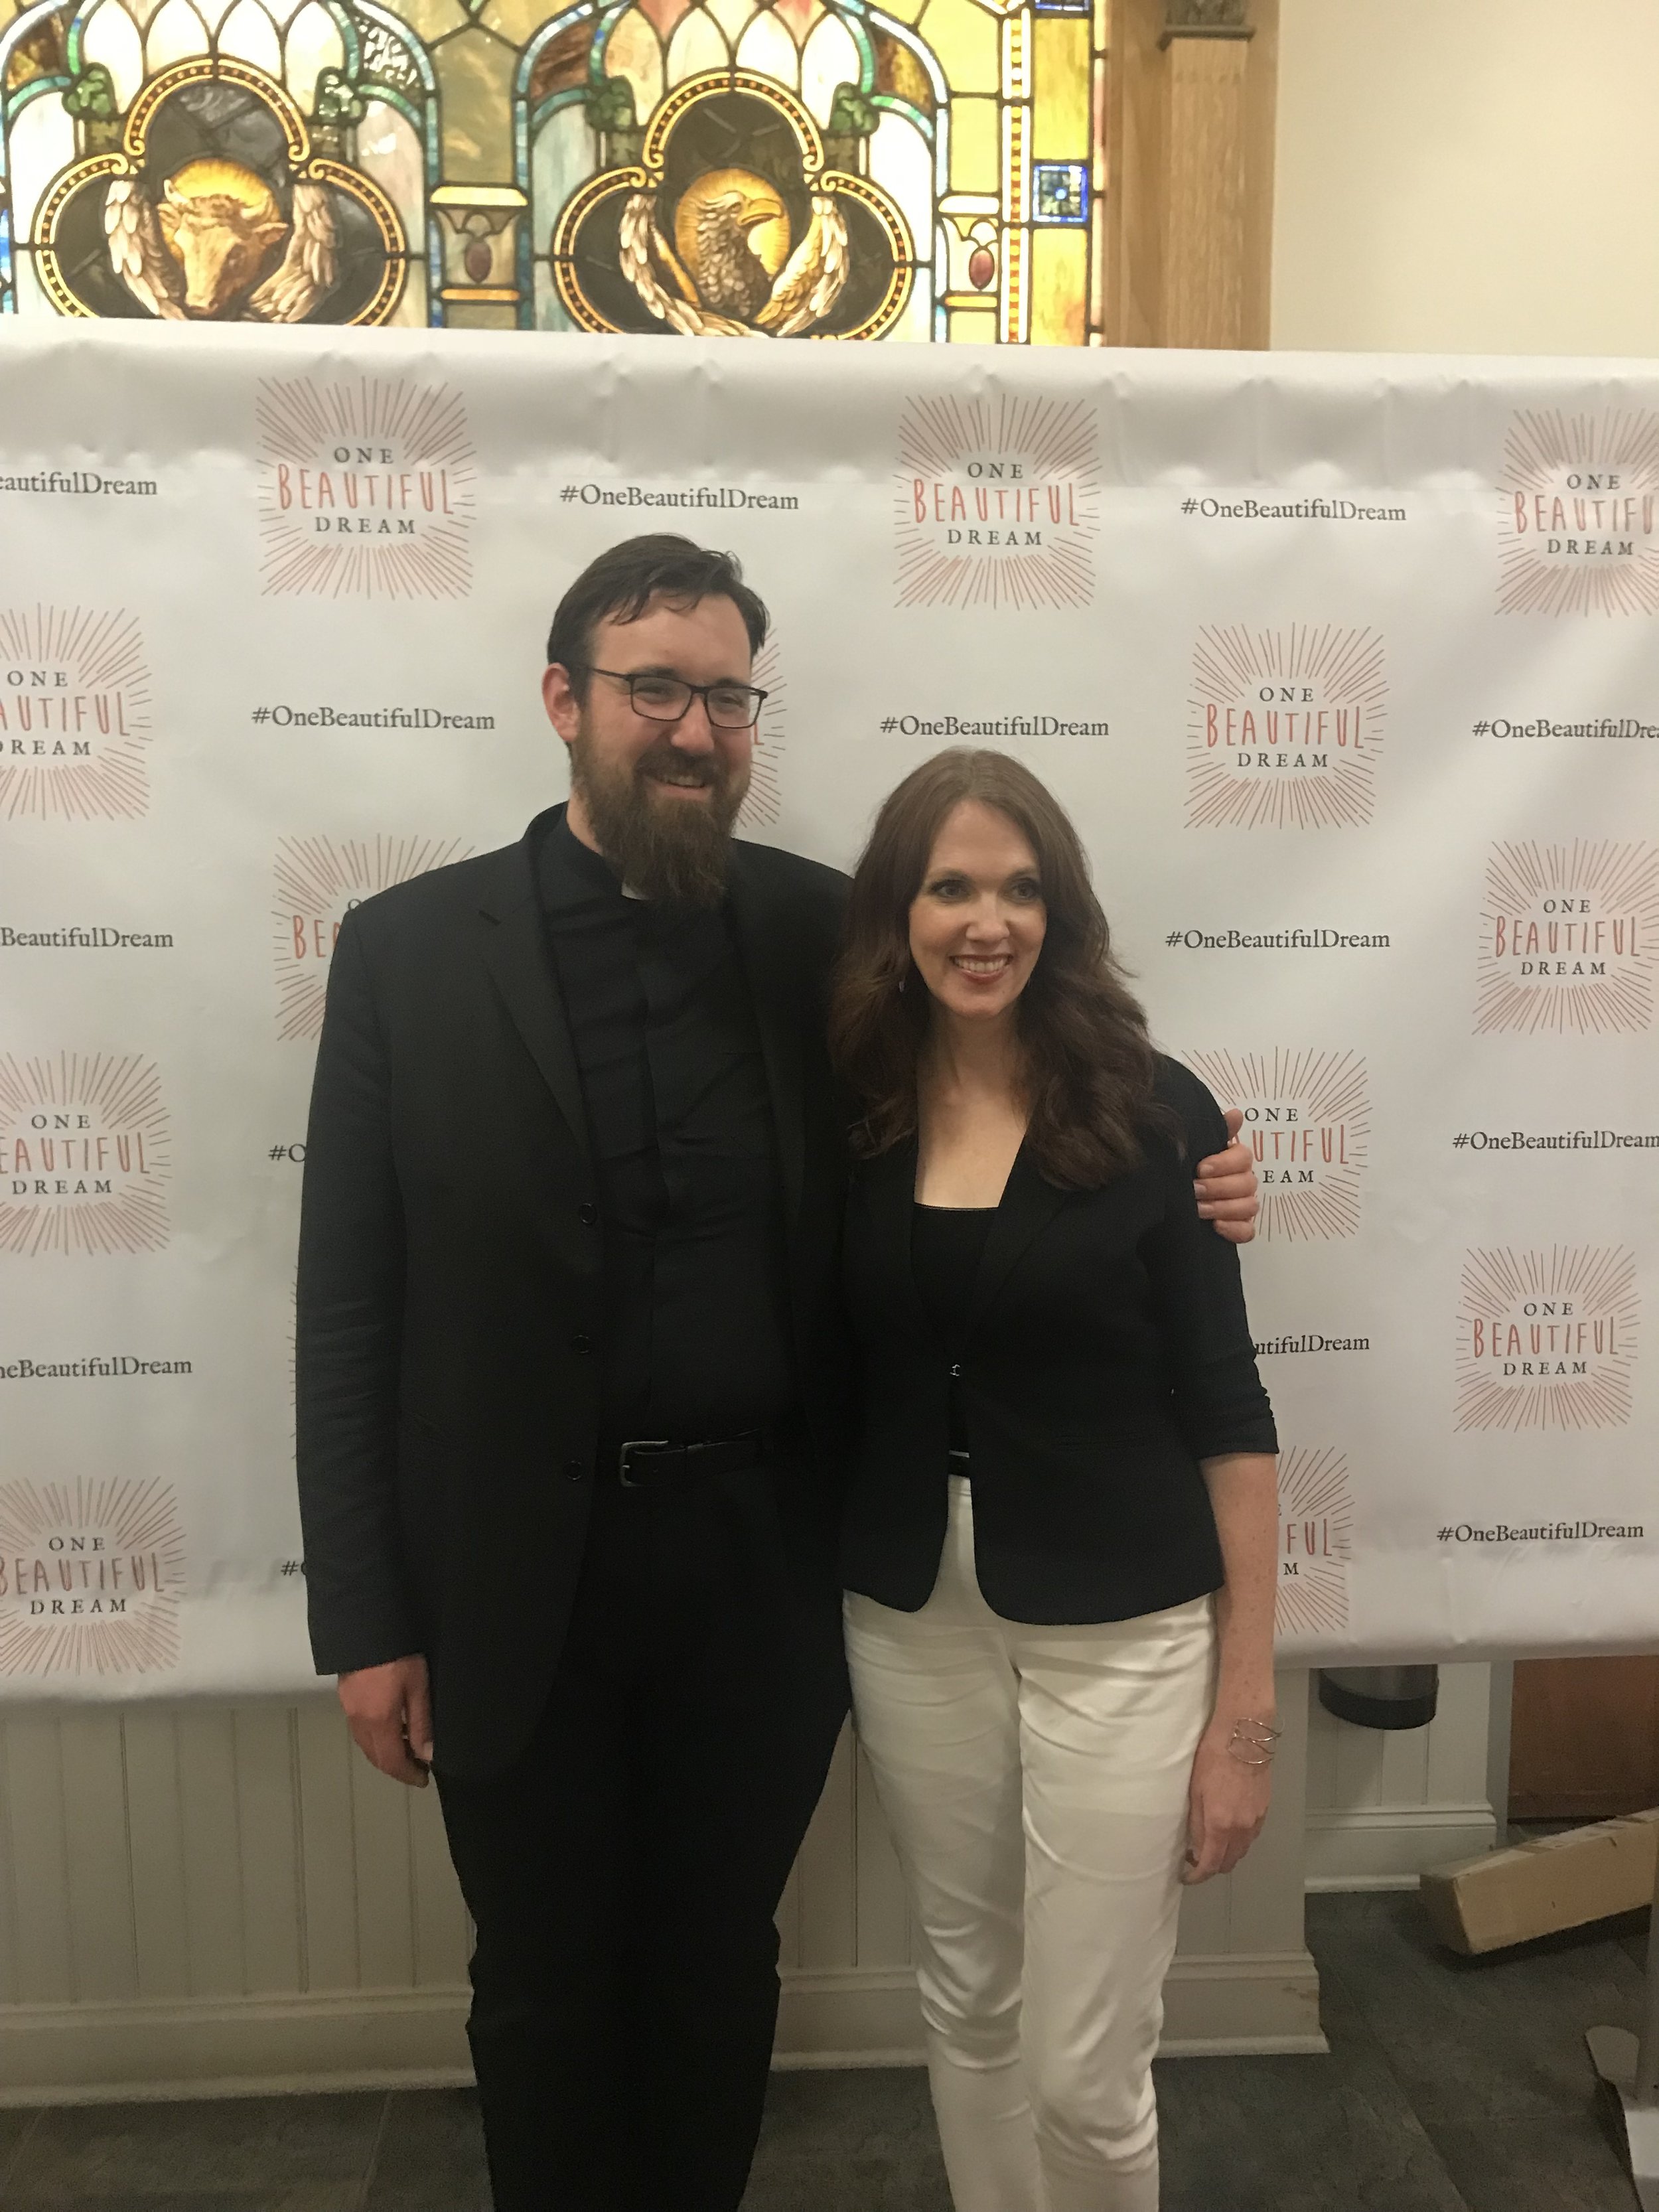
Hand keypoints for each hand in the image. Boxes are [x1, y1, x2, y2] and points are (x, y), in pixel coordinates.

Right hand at [338, 1653, 432, 1786]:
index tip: (423, 1780)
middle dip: (396, 1767)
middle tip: (417, 1767)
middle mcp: (359, 1721)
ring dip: (385, 1753)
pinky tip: (391, 1727)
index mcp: (378, 1722)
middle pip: (376, 1756)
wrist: (365, 1623)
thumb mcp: (418, 1687)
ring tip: (407, 1749)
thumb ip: (421, 1722)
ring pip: (366, 1744)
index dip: (407, 1775)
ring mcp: (349, 1708)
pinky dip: (376, 1738)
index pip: (391, 1762)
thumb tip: (427, 1755)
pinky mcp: (346, 1695)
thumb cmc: (398, 1655)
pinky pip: (360, 1729)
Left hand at [1181, 1717, 1271, 1882]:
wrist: (1245, 1736)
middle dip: (1213, 1867)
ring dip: (1227, 1854)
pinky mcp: (1265, 1810)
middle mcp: (1242, 1828)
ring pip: (1242, 1850)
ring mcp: (1256, 1820)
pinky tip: (1228, 1829)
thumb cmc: (1213, 1758)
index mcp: (1221, 1824)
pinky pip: (1251, 1836)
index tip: (1187, 1877)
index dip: (1198, 1876)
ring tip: (1211, 1843)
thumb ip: (1196, 1824)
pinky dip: (1239, 1840)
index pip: (1211, 1864)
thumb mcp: (1195, 1791)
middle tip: (1196, 1858)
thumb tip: (1195, 1848)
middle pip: (1229, 1862)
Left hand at [1194, 1107, 1257, 1244]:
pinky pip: (1248, 1231)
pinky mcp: (1240, 1227)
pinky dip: (1234, 1230)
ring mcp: (1244, 1205)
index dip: (1224, 1163)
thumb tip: (1235, 1114)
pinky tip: (1216, 1227)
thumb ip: (1216, 1131)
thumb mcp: (1197, 1149)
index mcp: (1236, 1160)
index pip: (1243, 1157)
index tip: (1200, 1168)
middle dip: (1219, 1187)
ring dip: (1223, 1208)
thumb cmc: (1189, 1168)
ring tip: (1199, 1209)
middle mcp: (1244, 1181)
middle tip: (1194, 1189)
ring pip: (1249, 1207)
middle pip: (1247, 1183)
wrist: (1172, 1197)